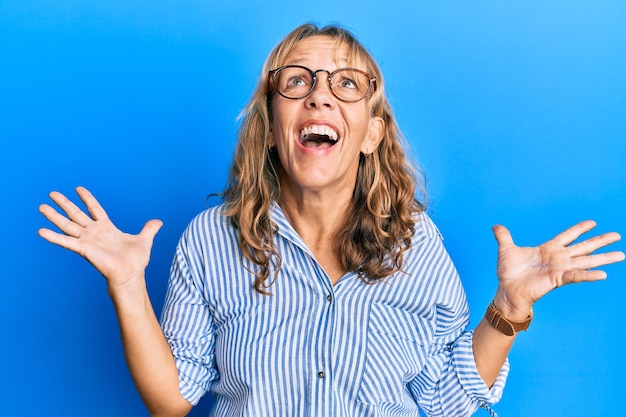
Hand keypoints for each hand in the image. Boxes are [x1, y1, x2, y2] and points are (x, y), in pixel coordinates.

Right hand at [38, 187, 162, 289]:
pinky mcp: (84, 249)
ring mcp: (88, 240)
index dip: (87, 199)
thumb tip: (159, 222)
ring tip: (41, 206)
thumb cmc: (136, 261)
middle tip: (52, 193)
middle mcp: (94, 233)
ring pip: (67, 225)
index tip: (78, 188)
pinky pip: (66, 242)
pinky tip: (41, 231)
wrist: (131, 275)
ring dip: (54, 216)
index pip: (95, 209)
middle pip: (76, 214)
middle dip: (64, 203)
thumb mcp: (144, 240)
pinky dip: (53, 237)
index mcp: (107, 228)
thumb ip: (149, 229)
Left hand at [492, 220, 623, 318]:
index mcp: (548, 249)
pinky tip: (603, 274)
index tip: (593, 222)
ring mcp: (560, 269)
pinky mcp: (558, 279)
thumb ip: (504, 236)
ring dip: (603, 258)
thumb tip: (496, 225)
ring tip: (621, 254)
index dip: (579, 229)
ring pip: (586, 261)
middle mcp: (557, 258)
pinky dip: (589, 275)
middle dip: (600, 241)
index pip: (567, 236)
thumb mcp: (506, 250)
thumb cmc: (509, 273)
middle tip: (617, 235)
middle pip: (583, 247)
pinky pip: (576, 276)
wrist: (507, 291)